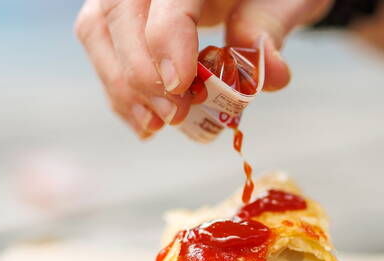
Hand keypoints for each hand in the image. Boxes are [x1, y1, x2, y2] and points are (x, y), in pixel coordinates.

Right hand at [75, 0, 331, 139]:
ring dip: (122, 86)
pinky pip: (99, 43)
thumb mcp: (284, 1)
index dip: (166, 40)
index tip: (181, 86)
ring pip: (98, 28)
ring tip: (155, 125)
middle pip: (120, 12)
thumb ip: (269, 29)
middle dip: (143, 73)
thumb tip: (270, 71)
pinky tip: (144, 122)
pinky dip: (118, 89)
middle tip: (174, 115)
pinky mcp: (116, 12)